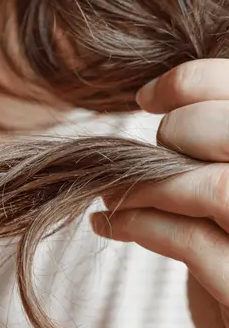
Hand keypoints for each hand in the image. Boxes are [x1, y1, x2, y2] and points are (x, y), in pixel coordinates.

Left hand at [89, 59, 228, 327]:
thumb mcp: (220, 216)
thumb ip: (201, 170)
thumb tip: (151, 124)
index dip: (203, 81)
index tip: (149, 96)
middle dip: (179, 131)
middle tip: (143, 154)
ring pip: (218, 187)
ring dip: (153, 183)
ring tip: (116, 194)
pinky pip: (197, 246)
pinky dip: (142, 226)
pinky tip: (109, 224)